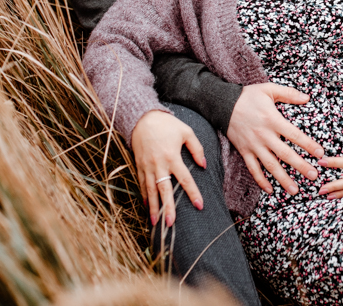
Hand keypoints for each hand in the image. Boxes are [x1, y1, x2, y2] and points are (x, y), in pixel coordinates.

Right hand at [130, 110, 205, 227]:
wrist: (142, 118)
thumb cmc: (167, 125)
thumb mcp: (186, 132)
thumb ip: (197, 148)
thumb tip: (203, 165)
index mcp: (172, 156)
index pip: (185, 179)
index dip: (193, 193)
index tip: (200, 205)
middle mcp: (158, 164)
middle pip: (164, 190)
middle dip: (167, 207)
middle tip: (170, 223)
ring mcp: (147, 166)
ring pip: (150, 191)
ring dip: (153, 207)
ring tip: (156, 223)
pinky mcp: (138, 166)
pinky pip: (141, 184)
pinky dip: (144, 196)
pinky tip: (148, 207)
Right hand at [226, 83, 324, 194]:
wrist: (221, 103)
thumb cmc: (247, 96)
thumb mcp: (269, 89)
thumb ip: (289, 94)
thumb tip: (307, 98)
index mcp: (272, 119)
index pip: (294, 135)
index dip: (308, 145)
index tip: (320, 153)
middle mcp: (264, 135)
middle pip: (285, 154)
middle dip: (300, 166)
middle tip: (313, 176)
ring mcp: (253, 145)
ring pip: (270, 165)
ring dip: (283, 179)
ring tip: (295, 190)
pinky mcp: (244, 151)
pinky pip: (253, 169)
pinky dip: (261, 180)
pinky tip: (270, 190)